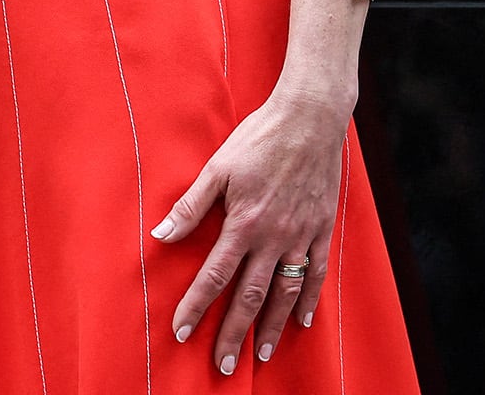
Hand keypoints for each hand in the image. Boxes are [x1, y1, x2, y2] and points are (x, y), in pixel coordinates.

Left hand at [153, 84, 352, 375]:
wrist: (310, 119)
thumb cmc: (259, 138)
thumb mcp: (218, 167)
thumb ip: (192, 205)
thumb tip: (161, 234)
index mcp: (243, 223)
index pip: (214, 276)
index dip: (196, 306)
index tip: (180, 332)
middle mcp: (273, 238)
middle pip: (250, 297)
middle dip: (233, 333)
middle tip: (222, 366)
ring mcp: (301, 236)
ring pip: (285, 294)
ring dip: (272, 327)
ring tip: (262, 355)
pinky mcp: (322, 230)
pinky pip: (316, 274)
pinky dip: (309, 300)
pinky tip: (301, 321)